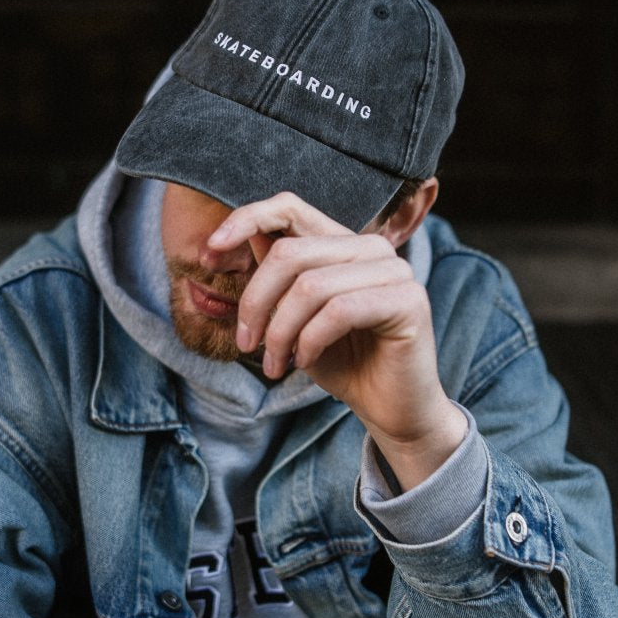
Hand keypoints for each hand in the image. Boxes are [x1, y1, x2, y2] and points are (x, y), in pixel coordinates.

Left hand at [205, 193, 466, 489]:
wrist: (390, 410)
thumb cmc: (342, 362)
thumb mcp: (294, 316)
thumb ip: (275, 276)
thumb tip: (228, 238)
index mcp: (343, 243)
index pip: (289, 207)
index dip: (245, 220)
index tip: (208, 255)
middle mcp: (372, 248)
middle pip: (290, 253)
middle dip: (256, 302)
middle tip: (247, 344)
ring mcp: (395, 270)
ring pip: (310, 286)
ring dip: (281, 332)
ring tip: (277, 364)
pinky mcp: (408, 301)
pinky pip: (338, 311)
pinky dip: (310, 340)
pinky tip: (306, 361)